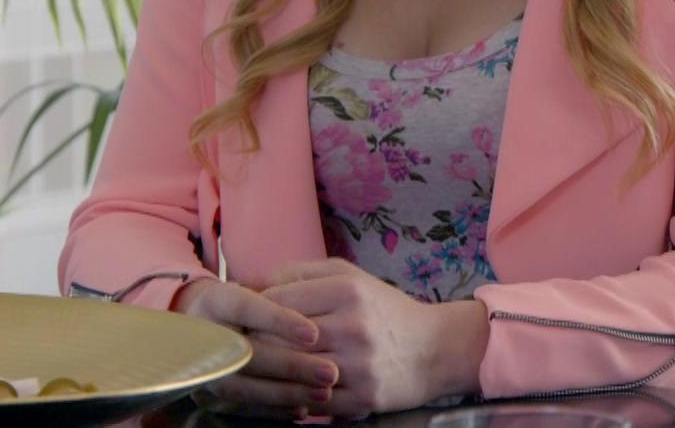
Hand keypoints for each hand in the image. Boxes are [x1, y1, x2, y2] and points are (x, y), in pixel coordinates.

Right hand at [171, 276, 341, 419]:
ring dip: (286, 392)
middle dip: (291, 365)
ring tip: (323, 392)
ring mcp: (201, 368)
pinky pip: (239, 408)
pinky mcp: (206, 395)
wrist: (209, 323)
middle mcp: (203, 335)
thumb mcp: (266, 285)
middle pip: (245, 353)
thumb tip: (316, 323)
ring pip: (241, 386)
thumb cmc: (252, 300)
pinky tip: (301, 408)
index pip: (245, 307)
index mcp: (217, 301)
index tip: (314, 334)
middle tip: (330, 372)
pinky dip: (272, 410)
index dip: (278, 320)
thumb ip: (286, 292)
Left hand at [261, 257, 488, 418]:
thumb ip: (301, 272)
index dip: (252, 312)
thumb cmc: (384, 310)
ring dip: (271, 374)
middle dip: (254, 344)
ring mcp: (359, 364)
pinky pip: (313, 402)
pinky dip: (295, 398)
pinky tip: (290, 390)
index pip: (276, 301)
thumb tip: (250, 280)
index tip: (240, 318)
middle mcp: (353, 326)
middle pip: (278, 340)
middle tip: (239, 347)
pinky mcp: (364, 397)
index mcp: (347, 290)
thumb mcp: (350, 277)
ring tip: (258, 369)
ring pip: (292, 372)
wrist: (436, 348)